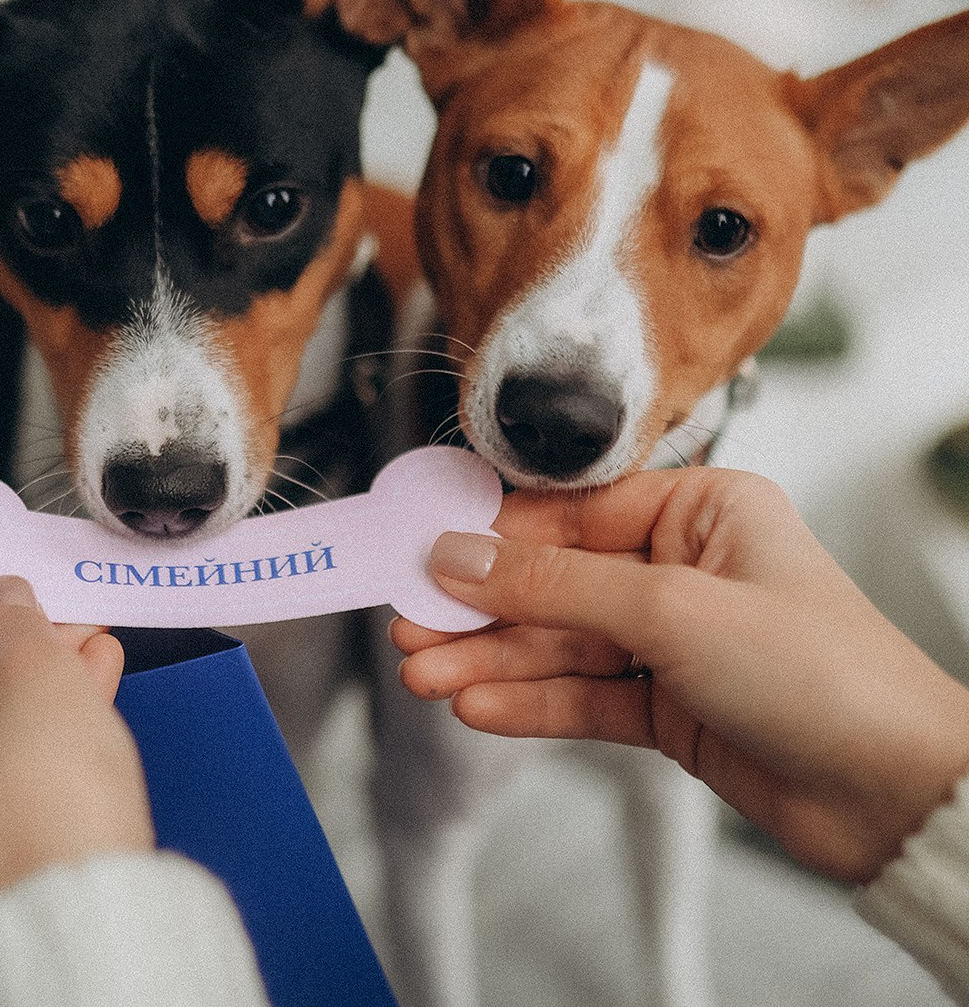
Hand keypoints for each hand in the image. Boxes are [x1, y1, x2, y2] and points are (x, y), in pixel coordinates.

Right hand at [392, 467, 968, 882]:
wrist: (896, 796)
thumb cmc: (821, 672)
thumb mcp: (669, 608)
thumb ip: (553, 584)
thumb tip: (459, 555)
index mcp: (701, 510)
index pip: (571, 512)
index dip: (494, 535)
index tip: (425, 551)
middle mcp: (683, 567)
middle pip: (555, 580)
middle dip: (481, 608)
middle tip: (410, 624)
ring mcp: (673, 639)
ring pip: (560, 643)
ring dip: (492, 660)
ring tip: (426, 673)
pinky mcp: (668, 705)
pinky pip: (583, 694)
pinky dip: (530, 701)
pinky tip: (477, 704)